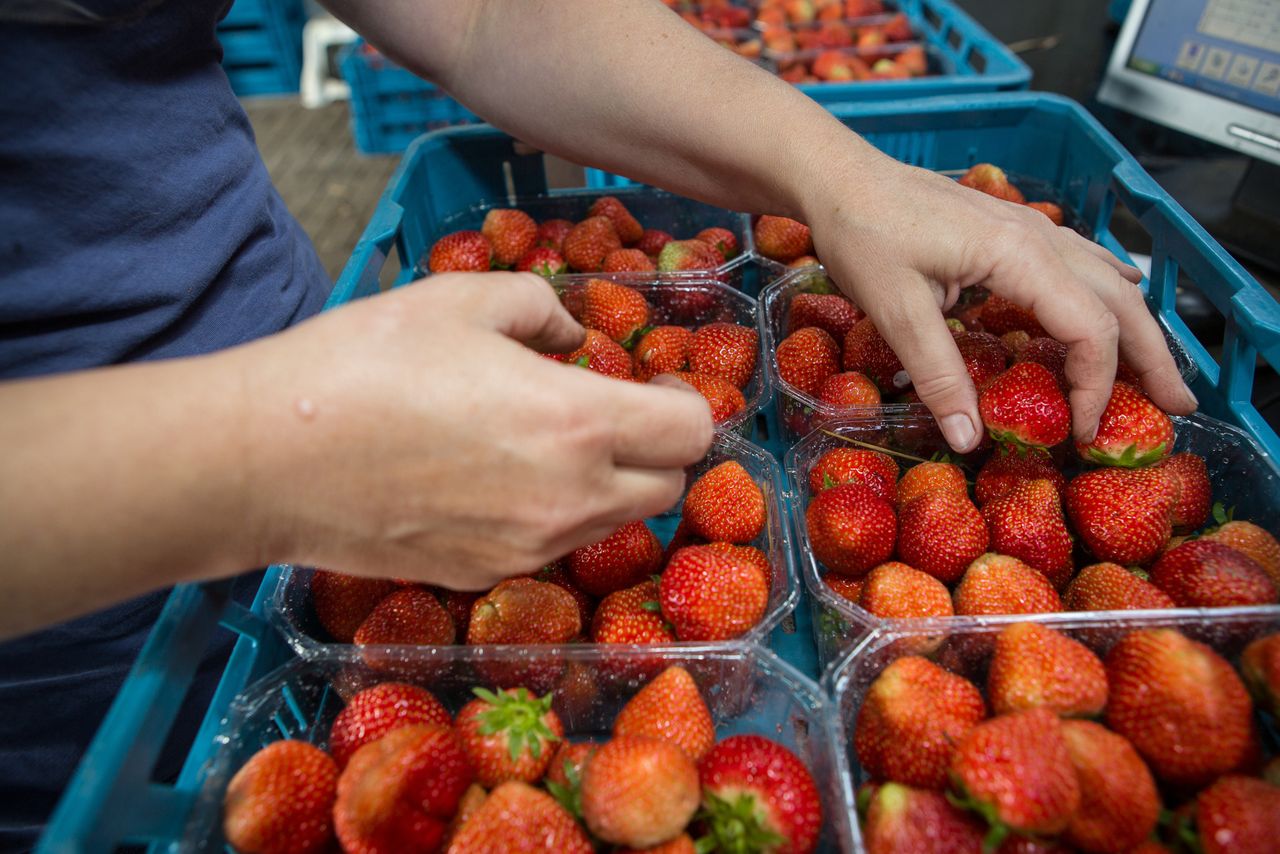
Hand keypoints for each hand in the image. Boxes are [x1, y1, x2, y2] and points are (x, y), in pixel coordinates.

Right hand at [235, 272, 713, 589]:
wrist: (267, 459)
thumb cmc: (364, 363)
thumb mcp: (464, 300)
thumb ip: (544, 309)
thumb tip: (574, 337)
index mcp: (577, 424)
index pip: (691, 435)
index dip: (688, 405)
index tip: (658, 387)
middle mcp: (568, 501)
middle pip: (665, 489)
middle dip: (656, 450)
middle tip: (614, 413)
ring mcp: (526, 549)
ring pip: (611, 524)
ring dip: (608, 484)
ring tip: (550, 441)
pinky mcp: (482, 575)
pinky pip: (549, 546)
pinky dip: (552, 514)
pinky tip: (497, 478)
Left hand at [802, 156, 1196, 451]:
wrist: (840, 176)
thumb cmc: (863, 232)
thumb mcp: (894, 309)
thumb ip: (937, 374)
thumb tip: (969, 439)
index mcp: (1020, 256)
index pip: (1089, 330)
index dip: (1095, 386)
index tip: (1080, 432)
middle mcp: (1040, 237)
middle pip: (1120, 303)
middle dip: (1152, 358)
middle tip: (1177, 408)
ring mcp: (1031, 228)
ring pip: (1107, 280)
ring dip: (1137, 327)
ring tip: (1158, 372)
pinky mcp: (1013, 229)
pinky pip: (1081, 261)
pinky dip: (1107, 293)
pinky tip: (1120, 298)